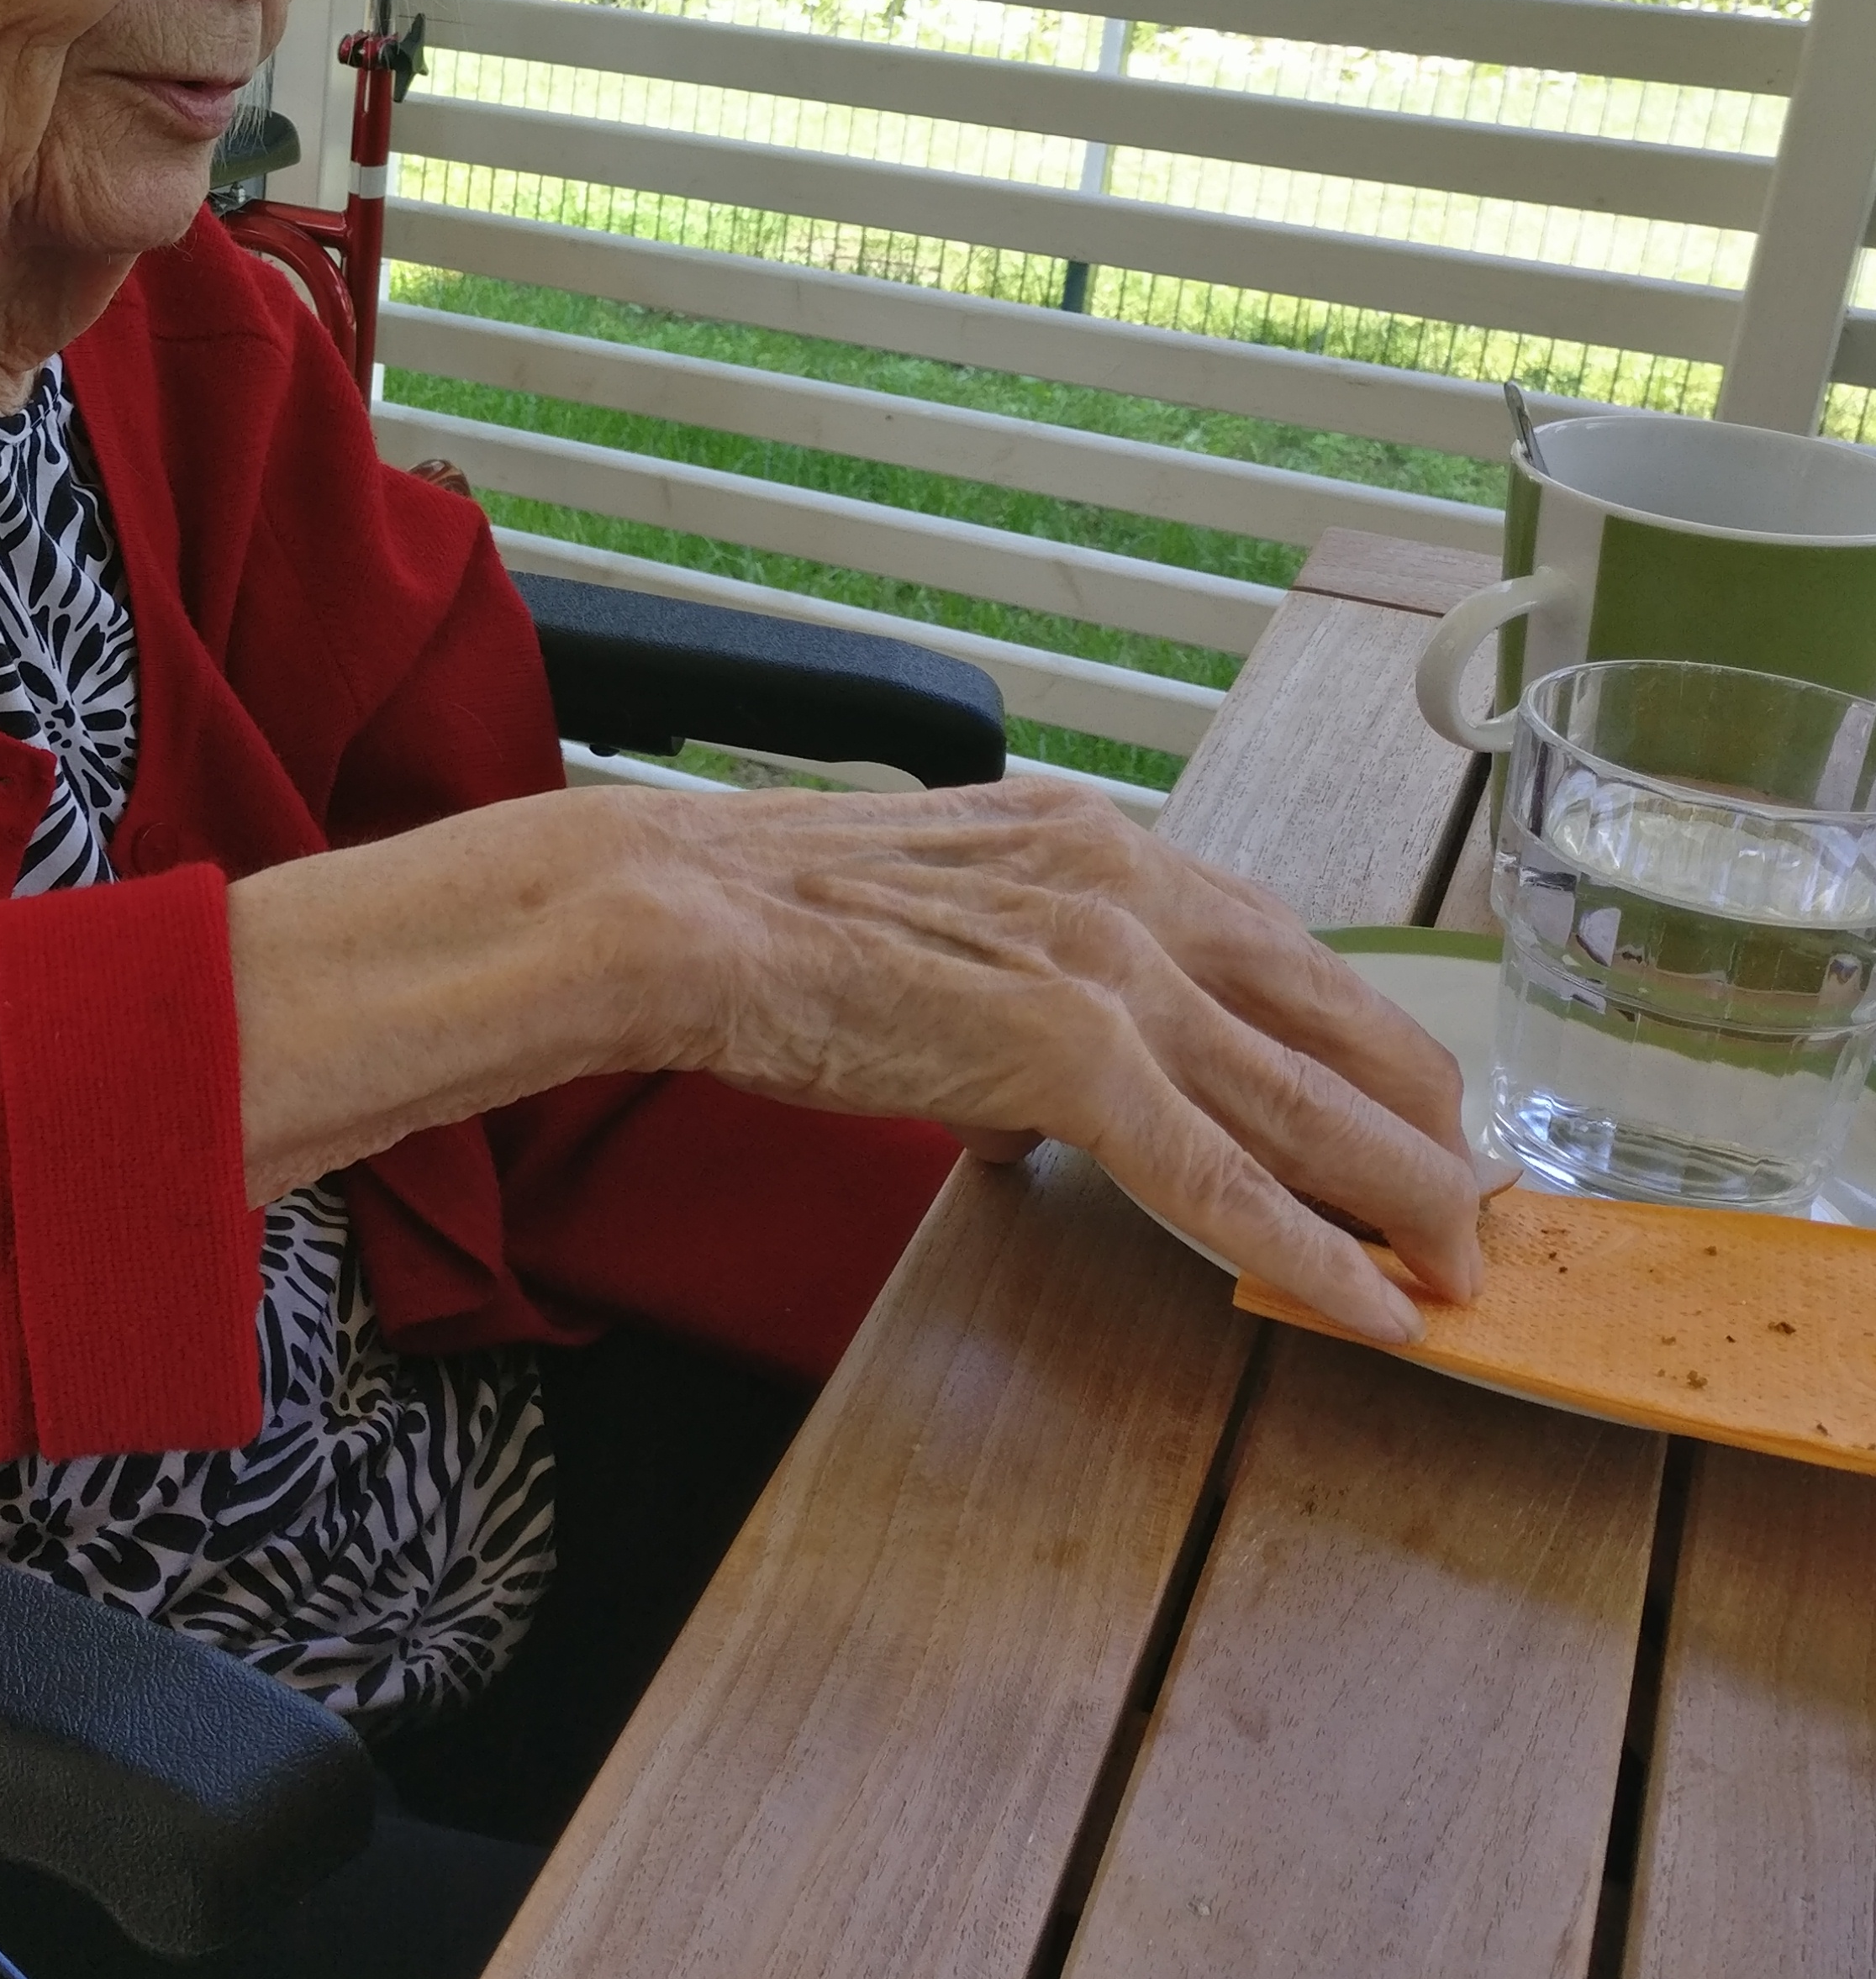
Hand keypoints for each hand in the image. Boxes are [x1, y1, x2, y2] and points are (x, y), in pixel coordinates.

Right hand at [602, 779, 1481, 1345]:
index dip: (1358, 1039)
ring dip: (1406, 1198)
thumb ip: (997, 1008)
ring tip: (1462, 1269)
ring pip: (1312, 1104)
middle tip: (1468, 1201)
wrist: (683, 912)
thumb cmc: (765, 919)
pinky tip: (1374, 1304)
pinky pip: (1225, 1180)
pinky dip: (1314, 1252)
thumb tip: (1013, 1119)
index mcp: (1097, 846)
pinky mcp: (1074, 1057)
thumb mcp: (923, 930)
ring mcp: (1112, 971)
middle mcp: (1131, 889)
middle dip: (1421, 1122)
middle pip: (1337, 1018)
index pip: (1278, 948)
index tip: (1400, 1103)